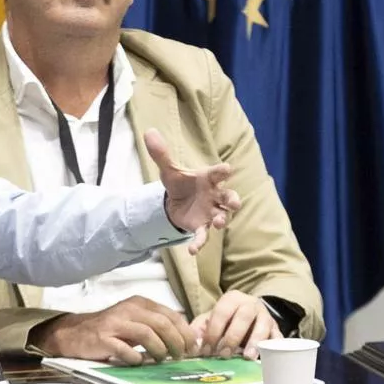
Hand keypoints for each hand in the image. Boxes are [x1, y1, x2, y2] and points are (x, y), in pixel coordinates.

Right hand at [33, 297, 198, 365]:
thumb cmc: (110, 329)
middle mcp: (129, 309)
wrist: (74, 333)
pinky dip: (136, 359)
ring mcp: (115, 323)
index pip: (171, 315)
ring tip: (161, 360)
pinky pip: (126, 350)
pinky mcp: (103, 339)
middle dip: (176, 342)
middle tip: (180, 356)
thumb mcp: (135, 320)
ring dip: (159, 351)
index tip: (192, 347)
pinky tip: (138, 362)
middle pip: (162, 324)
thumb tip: (185, 340)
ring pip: (147, 334)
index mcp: (140, 303)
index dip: (185, 332)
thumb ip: (157, 326)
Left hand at [147, 129, 239, 255]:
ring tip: (218, 223)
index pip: (219, 173)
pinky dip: (199, 243)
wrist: (176, 202)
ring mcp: (210, 212)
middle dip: (233, 200)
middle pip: (229, 197)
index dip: (223, 171)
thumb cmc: (180, 183)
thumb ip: (161, 154)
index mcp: (208, 179)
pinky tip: (193, 251)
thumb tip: (149, 132)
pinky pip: (203, 236)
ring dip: (221, 220)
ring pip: (222, 217)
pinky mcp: (201, 226)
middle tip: (234, 203)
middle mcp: (214, 196)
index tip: (227, 169)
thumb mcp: (169, 170)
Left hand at [192, 291, 278, 357]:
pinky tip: (268, 356)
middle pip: (244, 316)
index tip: (207, 350)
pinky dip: (274, 346)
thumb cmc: (226, 320)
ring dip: (254, 341)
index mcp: (232, 298)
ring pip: (263, 325)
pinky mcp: (276, 329)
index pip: (222, 312)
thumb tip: (194, 347)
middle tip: (224, 354)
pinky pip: (277, 336)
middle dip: (233, 337)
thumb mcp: (210, 320)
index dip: (213, 332)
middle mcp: (251, 303)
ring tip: (247, 356)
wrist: (249, 316)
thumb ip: (199, 330)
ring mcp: (265, 316)